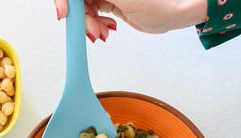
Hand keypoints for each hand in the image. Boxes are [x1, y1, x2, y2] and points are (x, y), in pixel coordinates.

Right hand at [53, 0, 207, 40]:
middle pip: (77, 0)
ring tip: (103, 31)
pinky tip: (107, 29)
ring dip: (89, 24)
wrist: (176, 12)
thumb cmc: (160, 1)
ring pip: (83, 9)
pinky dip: (96, 25)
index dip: (65, 1)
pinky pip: (92, 15)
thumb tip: (75, 1)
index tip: (64, 14)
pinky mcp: (109, 3)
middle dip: (80, 16)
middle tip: (92, 30)